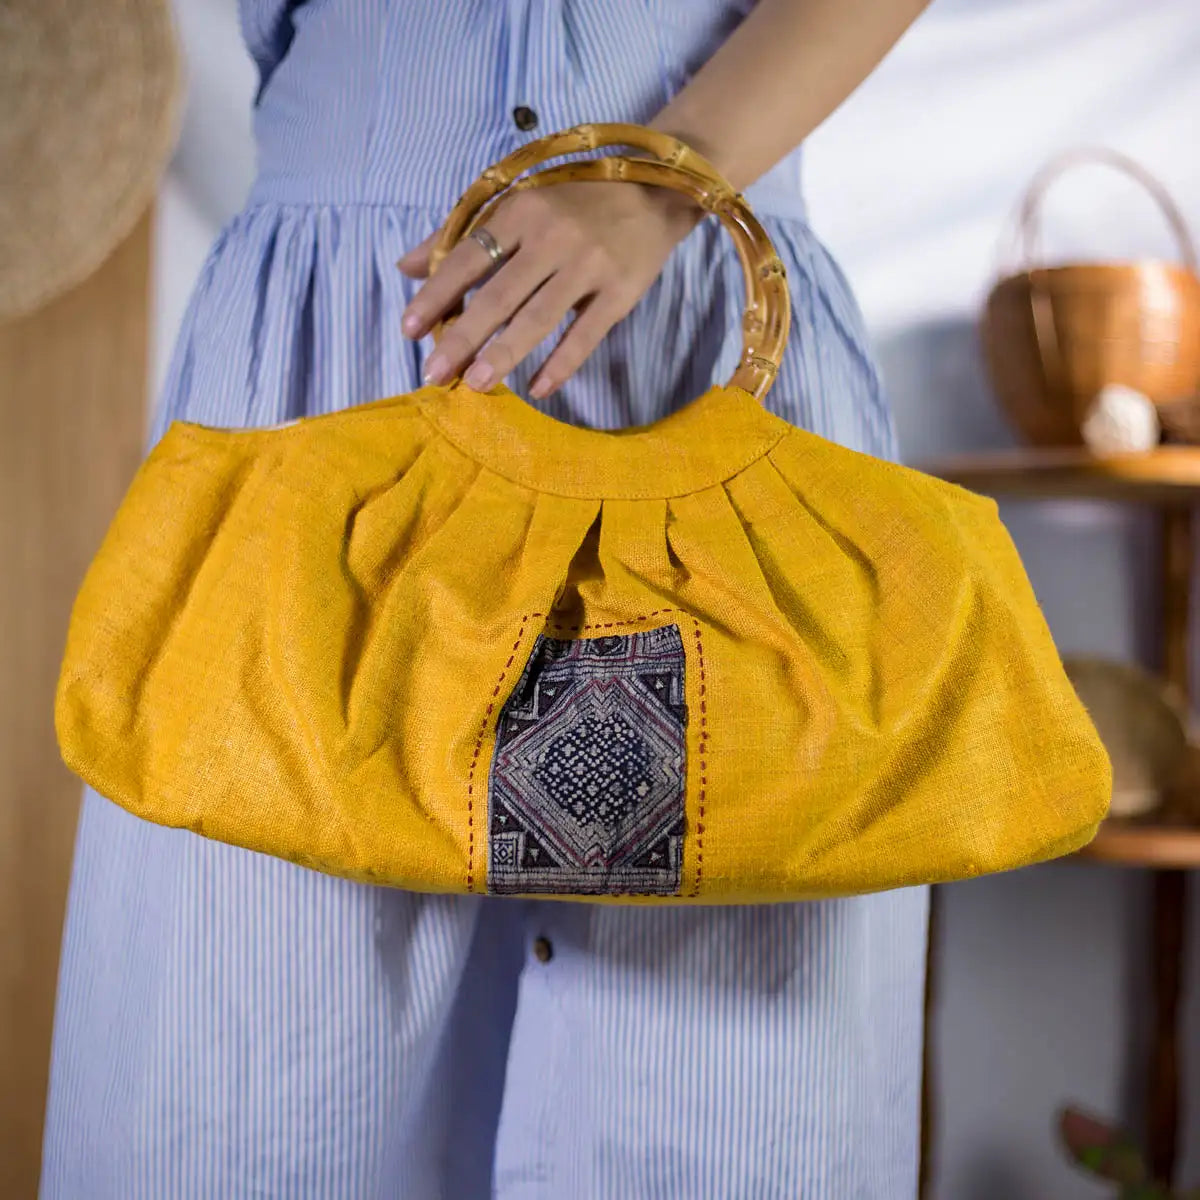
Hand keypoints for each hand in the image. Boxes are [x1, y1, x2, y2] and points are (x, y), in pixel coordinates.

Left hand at [397, 181, 701, 398]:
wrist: (655, 188)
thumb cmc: (575, 199)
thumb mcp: (517, 202)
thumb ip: (460, 234)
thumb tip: (406, 267)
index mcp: (521, 210)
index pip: (468, 257)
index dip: (436, 294)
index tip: (409, 330)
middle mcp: (552, 237)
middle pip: (499, 295)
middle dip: (463, 336)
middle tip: (434, 373)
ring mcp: (588, 266)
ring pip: (538, 317)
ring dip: (505, 354)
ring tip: (477, 384)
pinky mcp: (620, 291)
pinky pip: (586, 334)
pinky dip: (561, 364)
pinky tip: (538, 388)